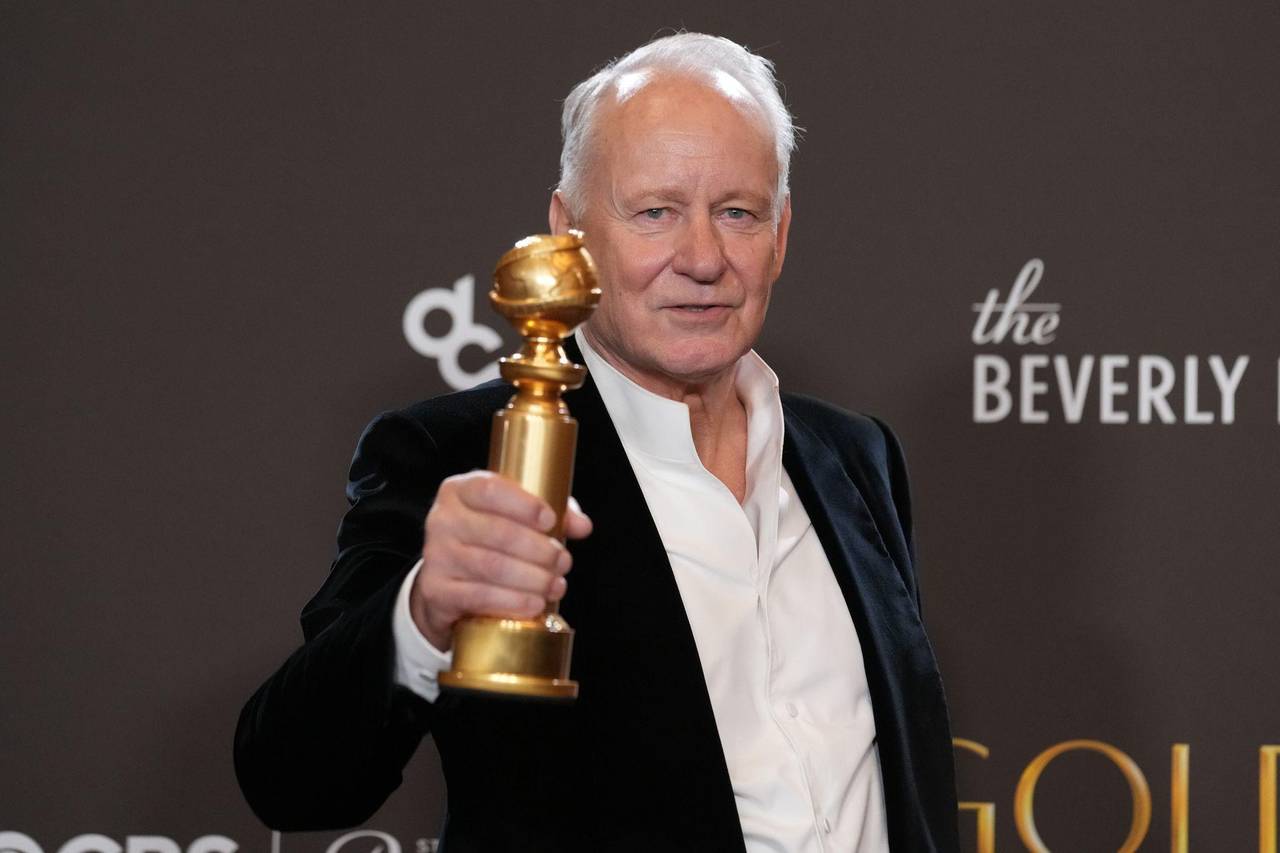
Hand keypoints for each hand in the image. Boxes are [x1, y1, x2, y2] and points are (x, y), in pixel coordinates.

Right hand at [410, 470, 592, 650]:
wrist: (449, 582)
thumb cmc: (489, 540)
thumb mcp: (515, 516)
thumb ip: (551, 514)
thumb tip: (582, 525)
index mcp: (460, 490)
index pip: (490, 490)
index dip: (524, 505)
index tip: (551, 520)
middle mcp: (442, 519)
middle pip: (498, 532)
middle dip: (539, 550)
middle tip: (563, 561)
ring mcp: (436, 555)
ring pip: (492, 566)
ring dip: (532, 578)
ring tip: (555, 584)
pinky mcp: (436, 590)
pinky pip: (479, 596)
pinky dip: (513, 602)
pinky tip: (535, 604)